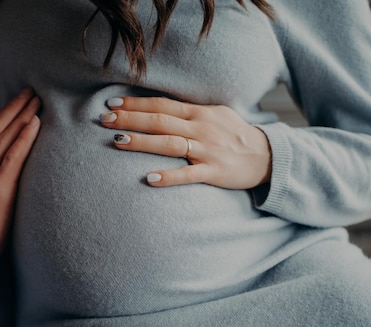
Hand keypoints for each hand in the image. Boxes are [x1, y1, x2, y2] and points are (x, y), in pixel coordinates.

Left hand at [99, 96, 271, 188]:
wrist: (266, 156)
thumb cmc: (235, 134)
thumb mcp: (215, 115)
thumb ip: (189, 112)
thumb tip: (159, 108)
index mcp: (199, 113)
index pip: (161, 105)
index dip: (136, 103)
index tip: (113, 104)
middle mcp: (200, 128)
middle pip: (160, 121)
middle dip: (130, 119)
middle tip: (104, 120)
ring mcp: (207, 150)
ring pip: (169, 143)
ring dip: (141, 141)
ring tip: (117, 141)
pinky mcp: (213, 171)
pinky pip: (188, 174)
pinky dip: (169, 176)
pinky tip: (150, 178)